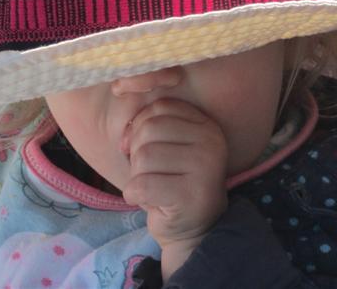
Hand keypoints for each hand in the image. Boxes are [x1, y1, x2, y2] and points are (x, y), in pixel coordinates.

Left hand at [121, 99, 227, 279]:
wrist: (191, 229)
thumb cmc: (172, 182)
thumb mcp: (165, 145)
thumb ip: (146, 127)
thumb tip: (124, 140)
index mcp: (206, 125)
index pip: (160, 107)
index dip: (141, 125)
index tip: (144, 147)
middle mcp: (211, 142)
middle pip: (149, 129)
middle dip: (137, 152)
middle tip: (149, 172)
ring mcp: (205, 169)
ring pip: (143, 157)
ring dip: (136, 175)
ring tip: (153, 187)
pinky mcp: (190, 196)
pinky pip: (142, 185)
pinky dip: (133, 194)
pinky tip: (148, 201)